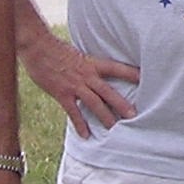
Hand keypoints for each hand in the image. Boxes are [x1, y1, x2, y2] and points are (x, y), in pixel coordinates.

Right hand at [23, 33, 139, 137]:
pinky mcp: (62, 94)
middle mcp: (87, 75)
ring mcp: (75, 85)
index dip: (132, 73)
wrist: (37, 47)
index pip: (117, 68)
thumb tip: (95, 72)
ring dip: (105, 117)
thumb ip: (87, 65)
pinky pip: (73, 112)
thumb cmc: (55, 49)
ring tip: (115, 129)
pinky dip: (80, 125)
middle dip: (122, 104)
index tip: (146, 79)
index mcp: (92, 63)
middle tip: (135, 115)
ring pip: (94, 103)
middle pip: (108, 91)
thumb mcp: (77, 54)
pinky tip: (86, 135)